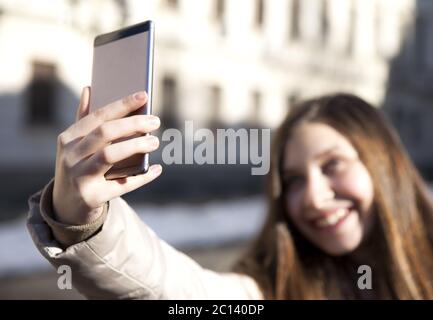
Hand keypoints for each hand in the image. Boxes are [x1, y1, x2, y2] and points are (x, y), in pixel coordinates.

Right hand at [52, 87, 161, 224]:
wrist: (65, 206)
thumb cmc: (78, 167)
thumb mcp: (75, 145)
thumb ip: (84, 118)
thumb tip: (90, 88)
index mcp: (68, 138)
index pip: (98, 115)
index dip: (122, 104)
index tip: (144, 95)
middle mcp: (70, 156)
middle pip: (105, 133)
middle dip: (133, 124)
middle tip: (156, 120)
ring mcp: (79, 177)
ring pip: (109, 155)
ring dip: (135, 146)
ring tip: (155, 141)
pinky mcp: (92, 197)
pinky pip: (122, 185)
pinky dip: (142, 177)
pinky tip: (157, 169)